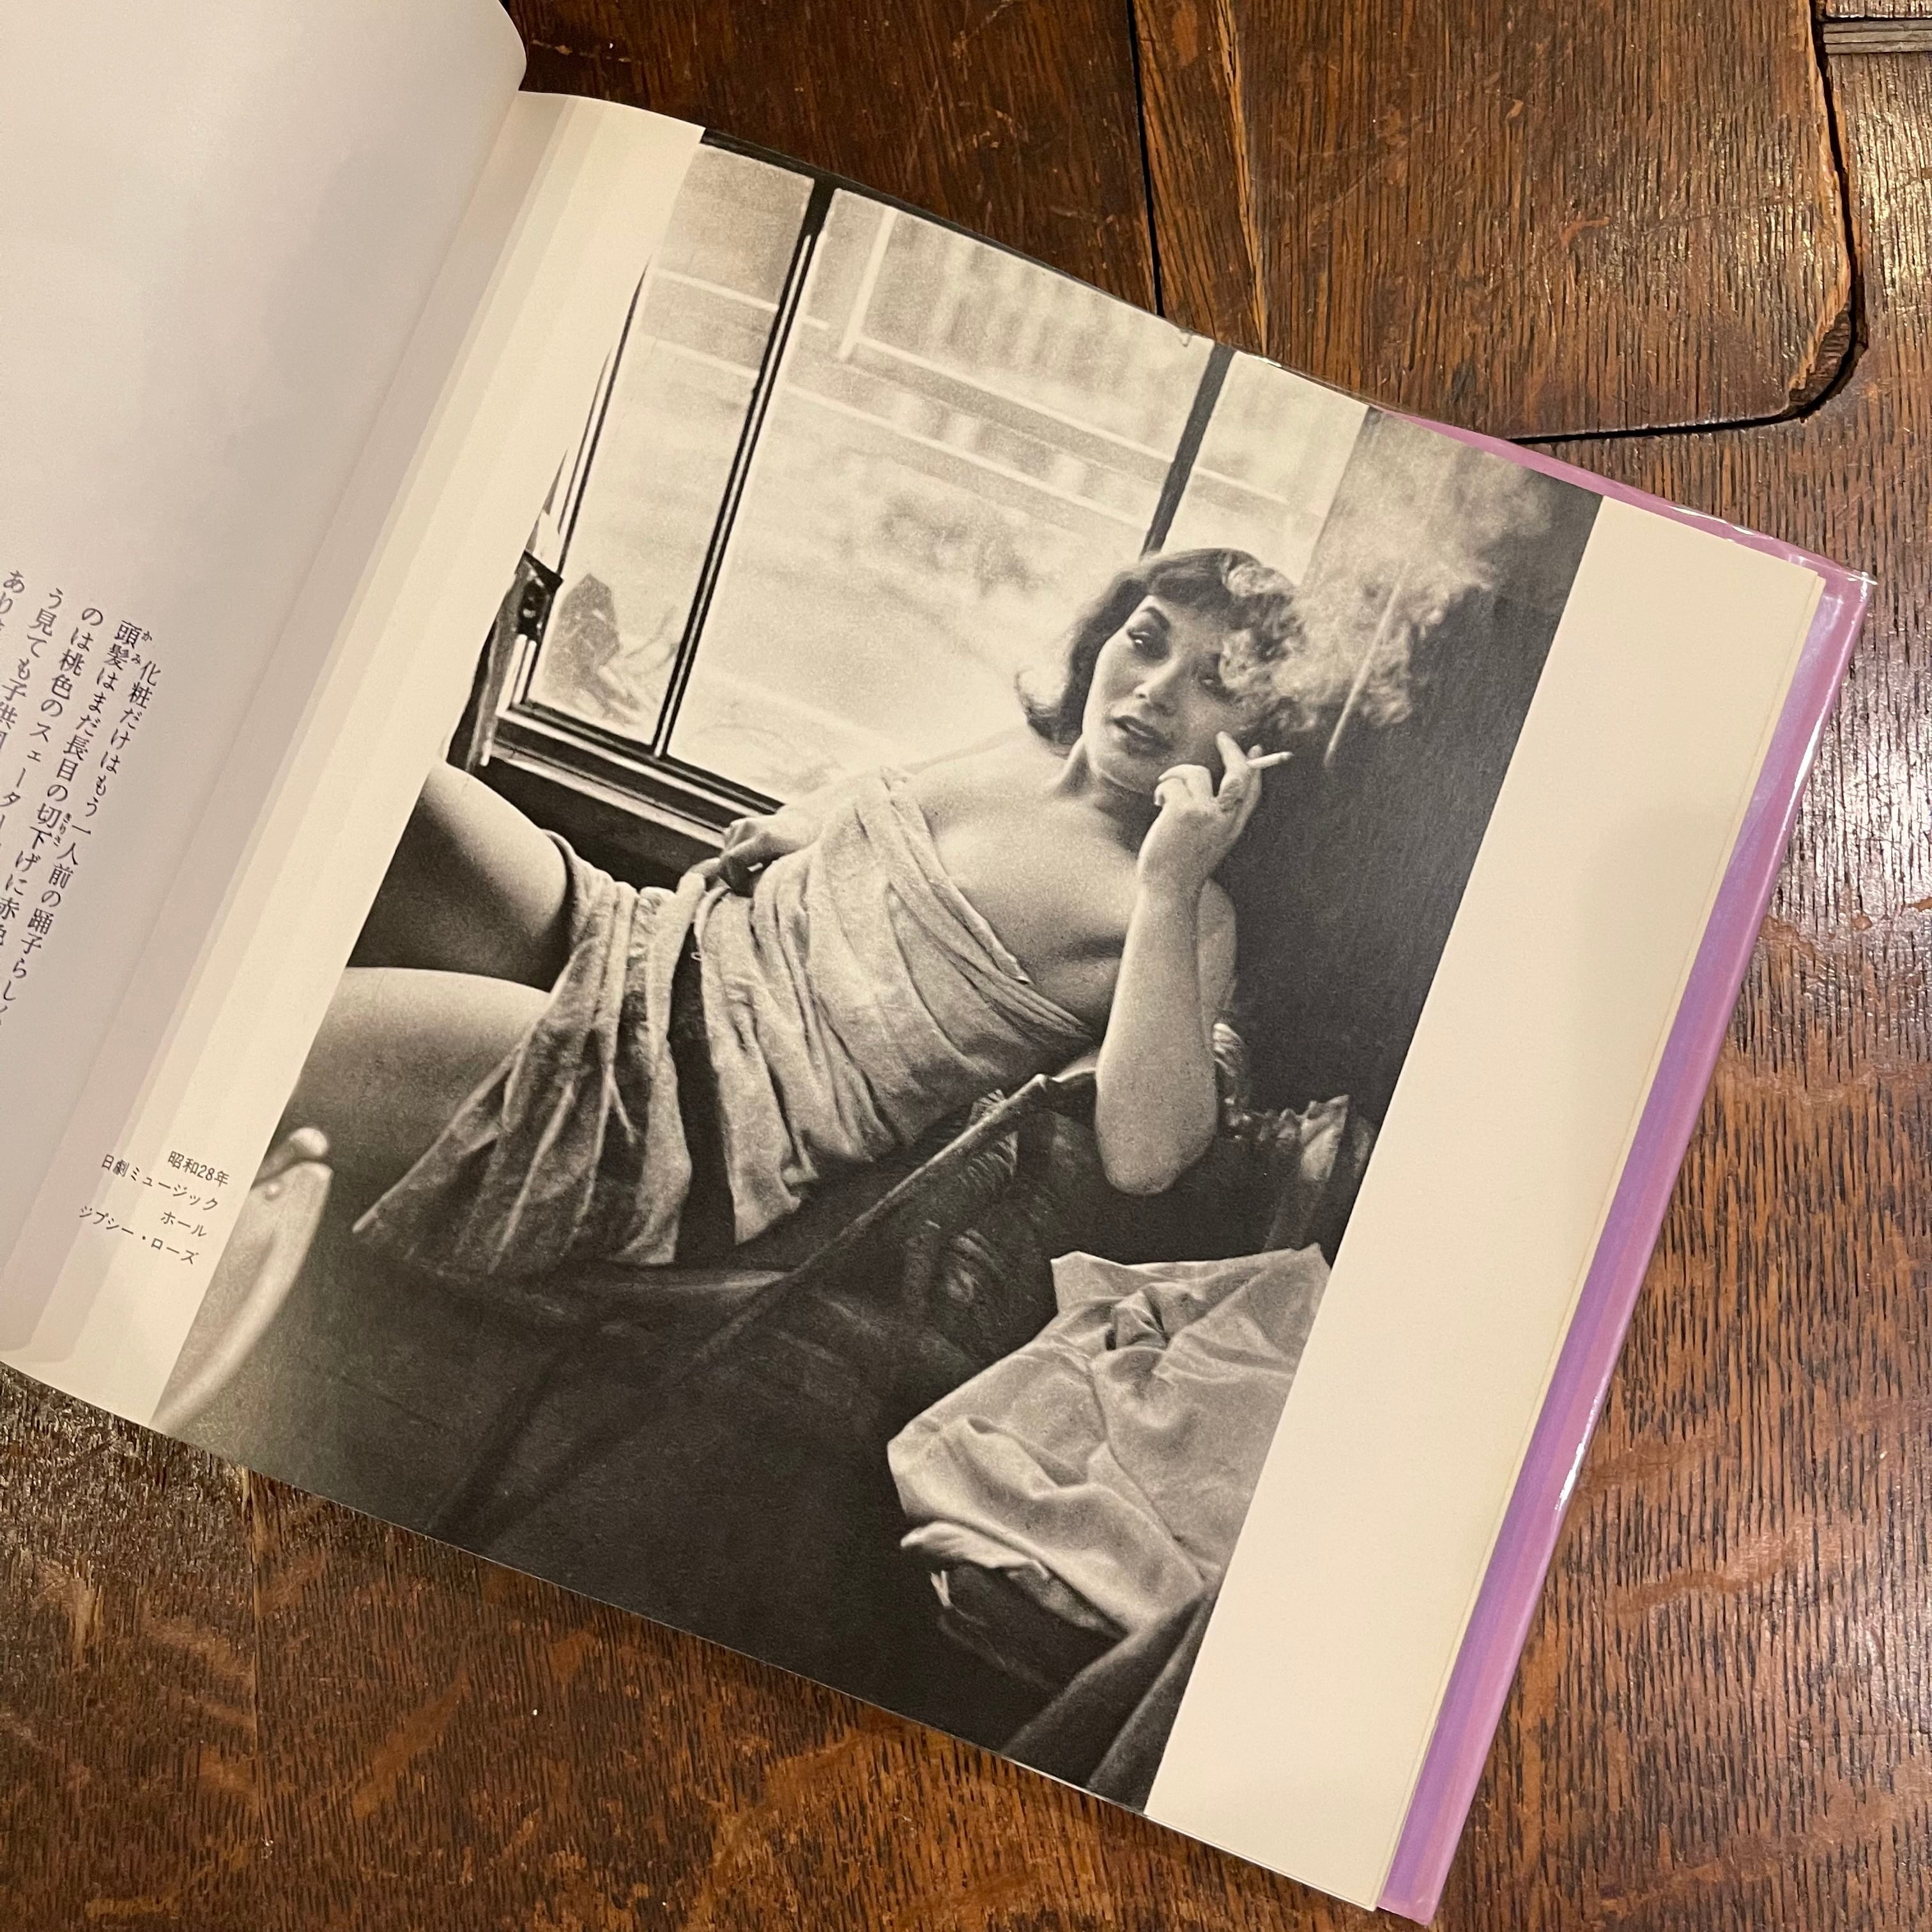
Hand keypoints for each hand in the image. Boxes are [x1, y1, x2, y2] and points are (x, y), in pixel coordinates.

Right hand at [700, 811, 812, 892]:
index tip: (747, 891)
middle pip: (725, 859)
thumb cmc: (804, 850)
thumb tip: (745, 891)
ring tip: (751, 878)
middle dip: (732, 878)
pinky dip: (733, 859)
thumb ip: (766, 879)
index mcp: (765, 838)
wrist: (806, 823)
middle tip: (748, 889)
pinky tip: (749, 865)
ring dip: (732, 870)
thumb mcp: (791, 867)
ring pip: (723, 856)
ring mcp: (742, 825)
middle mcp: (750, 827)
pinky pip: (726, 849)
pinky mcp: (737, 826)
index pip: (732, 860)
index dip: (735, 879)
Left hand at [1136, 733, 1265, 897]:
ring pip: (1196, 771)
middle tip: (1222, 737)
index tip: (1255, 749)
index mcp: (1233, 827)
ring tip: (1164, 796)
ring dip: (1177, 776)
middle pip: (1238, 773)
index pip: (1252, 790)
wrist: (1168, 889)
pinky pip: (1173, 782)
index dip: (1256, 767)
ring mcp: (1205, 813)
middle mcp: (1224, 818)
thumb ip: (1213, 816)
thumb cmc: (1181, 866)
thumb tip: (1206, 783)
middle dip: (1232, 750)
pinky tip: (1158, 806)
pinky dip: (1162, 788)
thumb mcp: (1208, 840)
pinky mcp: (1183, 811)